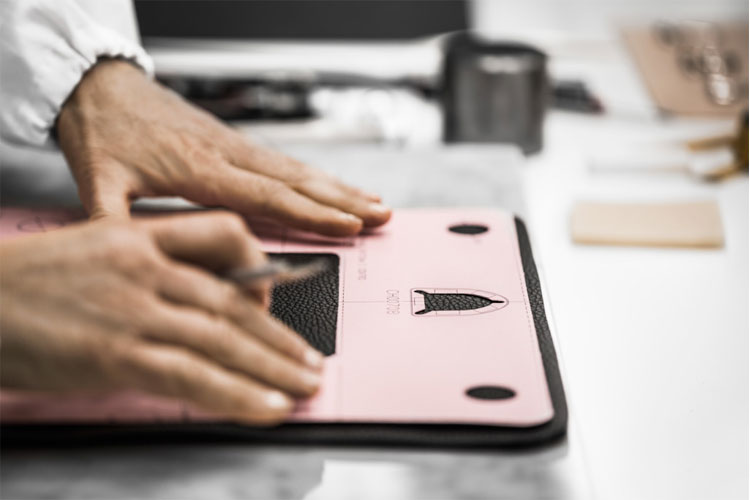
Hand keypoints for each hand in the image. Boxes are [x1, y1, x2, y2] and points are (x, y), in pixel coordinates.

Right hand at [0, 212, 323, 423]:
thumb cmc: (23, 285)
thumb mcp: (92, 254)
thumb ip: (148, 270)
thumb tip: (195, 304)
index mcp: (139, 236)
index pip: (224, 232)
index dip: (260, 265)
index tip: (275, 299)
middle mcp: (145, 268)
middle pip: (234, 300)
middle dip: (281, 337)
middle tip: (311, 361)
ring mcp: (133, 311)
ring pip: (224, 338)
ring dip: (273, 368)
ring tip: (304, 386)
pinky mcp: (116, 355)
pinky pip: (194, 375)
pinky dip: (238, 394)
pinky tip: (268, 407)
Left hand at [56, 59, 390, 235]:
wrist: (99, 83)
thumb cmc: (101, 128)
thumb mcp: (95, 180)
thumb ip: (113, 224)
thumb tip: (130, 266)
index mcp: (201, 169)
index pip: (268, 196)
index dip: (312, 214)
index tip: (348, 227)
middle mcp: (227, 155)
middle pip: (297, 182)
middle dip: (343, 202)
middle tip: (381, 218)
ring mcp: (234, 147)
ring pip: (298, 171)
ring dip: (339, 188)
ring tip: (374, 203)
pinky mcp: (233, 143)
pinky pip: (284, 163)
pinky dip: (317, 177)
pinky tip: (334, 185)